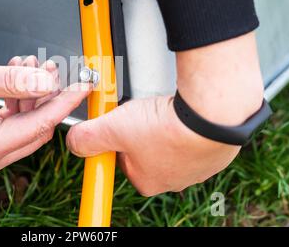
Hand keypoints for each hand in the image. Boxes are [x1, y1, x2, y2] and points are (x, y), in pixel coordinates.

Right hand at [0, 59, 89, 176]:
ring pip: (29, 125)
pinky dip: (21, 102)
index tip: (83, 84)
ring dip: (33, 95)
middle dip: (47, 94)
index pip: (40, 124)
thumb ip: (12, 80)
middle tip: (50, 66)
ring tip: (29, 66)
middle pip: (38, 126)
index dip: (65, 101)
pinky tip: (18, 78)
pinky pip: (16, 125)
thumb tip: (47, 82)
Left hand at [67, 33, 263, 195]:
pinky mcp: (214, 149)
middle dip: (140, 130)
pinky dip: (186, 121)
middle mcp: (173, 178)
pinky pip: (193, 133)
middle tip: (140, 112)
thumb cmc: (167, 127)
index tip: (119, 125)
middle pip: (146, 150)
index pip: (122, 161)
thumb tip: (74, 142)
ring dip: (163, 123)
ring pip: (170, 141)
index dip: (117, 139)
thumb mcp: (113, 129)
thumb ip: (88, 137)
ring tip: (162, 109)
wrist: (212, 115)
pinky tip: (182, 110)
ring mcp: (196, 165)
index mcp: (148, 180)